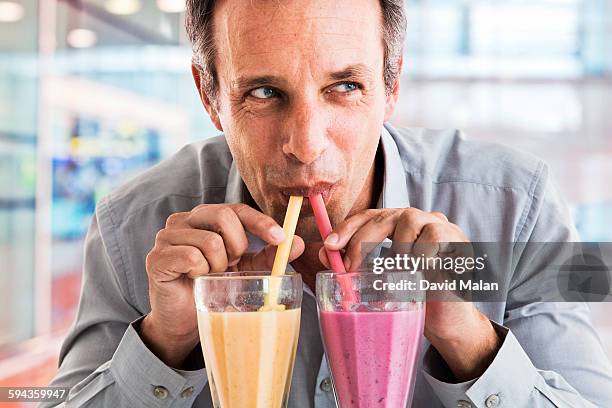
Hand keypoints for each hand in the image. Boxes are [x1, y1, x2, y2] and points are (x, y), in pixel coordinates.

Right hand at [142, 203, 304, 366]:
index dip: (260, 222)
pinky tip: (196, 280)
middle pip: (223, 216)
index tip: (280, 239)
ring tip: (211, 276)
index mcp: (205, 217)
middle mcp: (183, 220)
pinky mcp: (156, 258)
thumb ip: (269, 255)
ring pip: (209, 240)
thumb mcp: (247, 270)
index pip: (237, 208)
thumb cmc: (214, 289)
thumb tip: (298, 242)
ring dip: (218, 265)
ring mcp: (166, 237)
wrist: (184, 322)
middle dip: (238, 245)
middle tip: (233, 265)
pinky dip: (201, 272)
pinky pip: (190, 257)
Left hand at [320, 207, 500, 380]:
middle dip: (361, 241)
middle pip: (384, 216)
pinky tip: (425, 273)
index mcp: (398, 226)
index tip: (329, 245)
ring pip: (408, 221)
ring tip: (404, 275)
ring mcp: (440, 226)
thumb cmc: (412, 299)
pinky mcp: (458, 238)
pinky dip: (422, 257)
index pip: (369, 216)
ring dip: (398, 252)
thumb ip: (355, 265)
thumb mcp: (379, 281)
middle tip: (350, 268)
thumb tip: (326, 253)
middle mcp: (418, 220)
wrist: (447, 323)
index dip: (347, 227)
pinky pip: (432, 238)